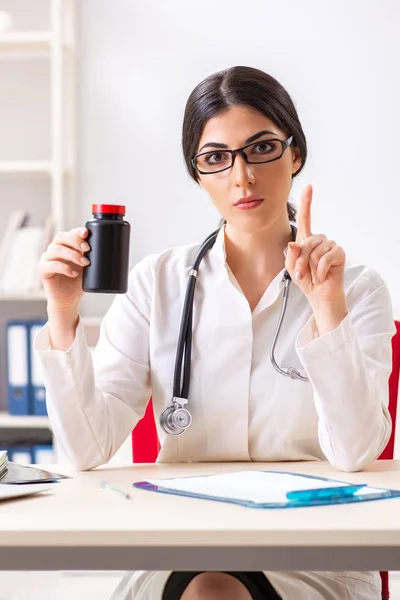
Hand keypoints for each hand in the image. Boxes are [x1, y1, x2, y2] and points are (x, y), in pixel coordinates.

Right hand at [38, 227, 89, 313]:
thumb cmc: (78, 281)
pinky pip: (50, 265)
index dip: (77, 231)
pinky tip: (73, 273)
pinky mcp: (43, 270)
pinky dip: (63, 268)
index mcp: (65, 245)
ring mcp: (47, 259)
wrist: (69, 299)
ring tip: (85, 263)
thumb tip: (110, 247)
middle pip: (61, 237)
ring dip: (72, 254)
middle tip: (88, 249)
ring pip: (56, 249)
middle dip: (75, 241)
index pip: (70, 233)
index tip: (87, 233)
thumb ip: (93, 256)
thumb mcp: (88, 267)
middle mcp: (54, 249)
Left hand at [285, 184, 345, 306]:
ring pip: (315, 251)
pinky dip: (320, 270)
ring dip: (310, 266)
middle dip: (300, 260)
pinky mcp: (339, 253)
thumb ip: (290, 255)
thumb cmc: (306, 280)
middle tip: (300, 273)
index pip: (305, 218)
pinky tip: (322, 277)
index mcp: (306, 240)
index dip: (306, 202)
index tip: (308, 187)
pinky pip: (326, 258)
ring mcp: (330, 245)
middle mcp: (319, 239)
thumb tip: (293, 244)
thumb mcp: (291, 268)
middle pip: (307, 241)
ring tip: (313, 275)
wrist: (319, 295)